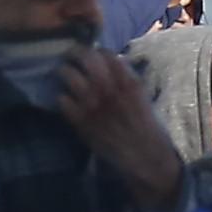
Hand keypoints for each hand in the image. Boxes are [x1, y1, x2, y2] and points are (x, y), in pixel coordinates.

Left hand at [57, 45, 183, 210]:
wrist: (147, 159)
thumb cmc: (149, 130)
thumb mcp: (145, 100)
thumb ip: (129, 83)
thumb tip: (114, 68)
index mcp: (130, 84)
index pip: (108, 56)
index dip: (97, 51)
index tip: (93, 52)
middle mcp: (111, 91)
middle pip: (87, 60)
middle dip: (76, 53)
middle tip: (71, 54)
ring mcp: (95, 107)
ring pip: (71, 77)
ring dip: (65, 72)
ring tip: (64, 73)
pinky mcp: (83, 123)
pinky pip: (63, 102)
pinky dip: (62, 98)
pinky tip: (65, 100)